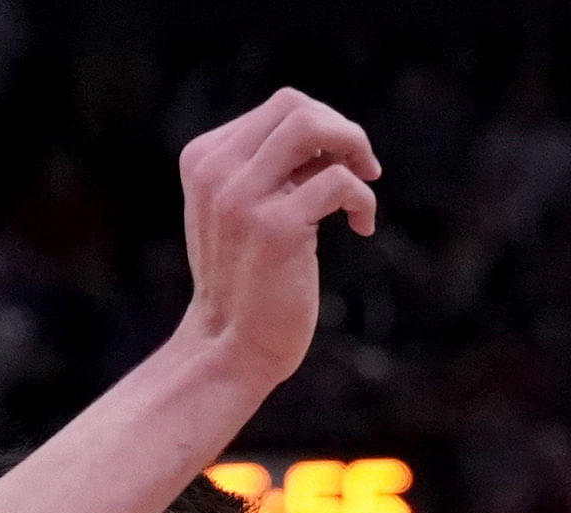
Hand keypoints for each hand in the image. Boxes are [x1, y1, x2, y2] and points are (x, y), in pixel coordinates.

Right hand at [171, 88, 380, 389]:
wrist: (231, 348)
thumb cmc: (246, 282)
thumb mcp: (241, 211)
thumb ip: (268, 169)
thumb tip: (332, 134)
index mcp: (203, 159)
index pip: (278, 108)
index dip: (323, 128)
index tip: (339, 164)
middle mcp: (216, 170)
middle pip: (296, 107)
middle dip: (343, 130)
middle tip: (364, 167)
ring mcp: (242, 197)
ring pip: (312, 128)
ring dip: (354, 148)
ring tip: (367, 182)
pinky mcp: (275, 227)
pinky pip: (339, 182)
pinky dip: (362, 199)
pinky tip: (362, 227)